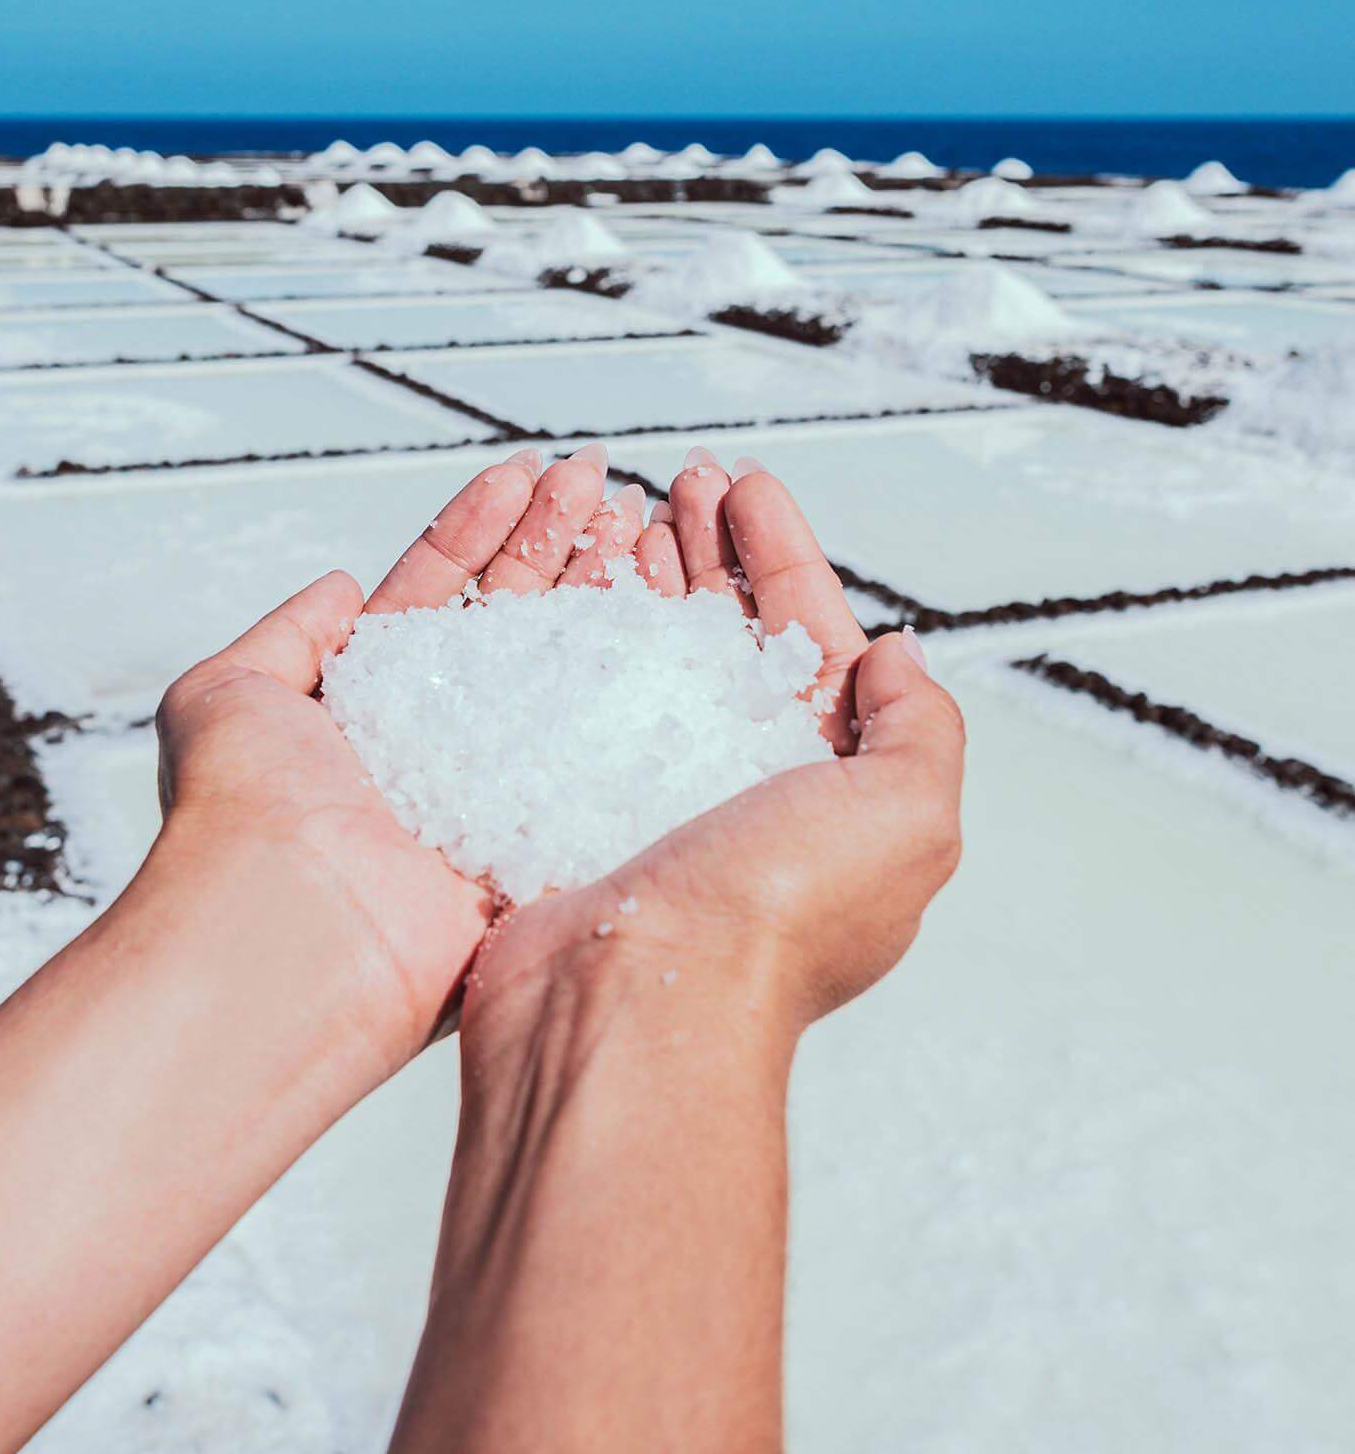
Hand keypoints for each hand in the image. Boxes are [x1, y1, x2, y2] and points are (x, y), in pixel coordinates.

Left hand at [153, 441, 647, 1054]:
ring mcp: (492, 783)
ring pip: (559, 667)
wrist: (288, 927)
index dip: (479, 529)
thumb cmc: (240, 810)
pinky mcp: (539, 833)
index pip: (435, 592)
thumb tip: (337, 586)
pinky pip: (594, 747)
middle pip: (509, 618)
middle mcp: (433, 739)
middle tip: (594, 477)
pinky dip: (625, 680)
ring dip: (595, 586)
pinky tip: (655, 610)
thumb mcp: (223, 692)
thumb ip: (285, 635)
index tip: (523, 472)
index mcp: (367, 702)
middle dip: (552, 540)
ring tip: (630, 513)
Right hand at [465, 455, 965, 1047]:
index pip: (811, 637)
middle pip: (727, 632)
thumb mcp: (908, 817)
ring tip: (622, 509)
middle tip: (680, 480)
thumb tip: (895, 656)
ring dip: (643, 573)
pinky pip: (577, 691)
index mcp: (826, 787)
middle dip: (710, 547)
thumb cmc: (774, 922)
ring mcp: (650, 793)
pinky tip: (565, 581)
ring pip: (649, 652)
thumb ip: (922, 727)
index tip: (748, 485)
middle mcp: (742, 788)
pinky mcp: (571, 803)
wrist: (629, 1007)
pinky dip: (576, 626)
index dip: (784, 553)